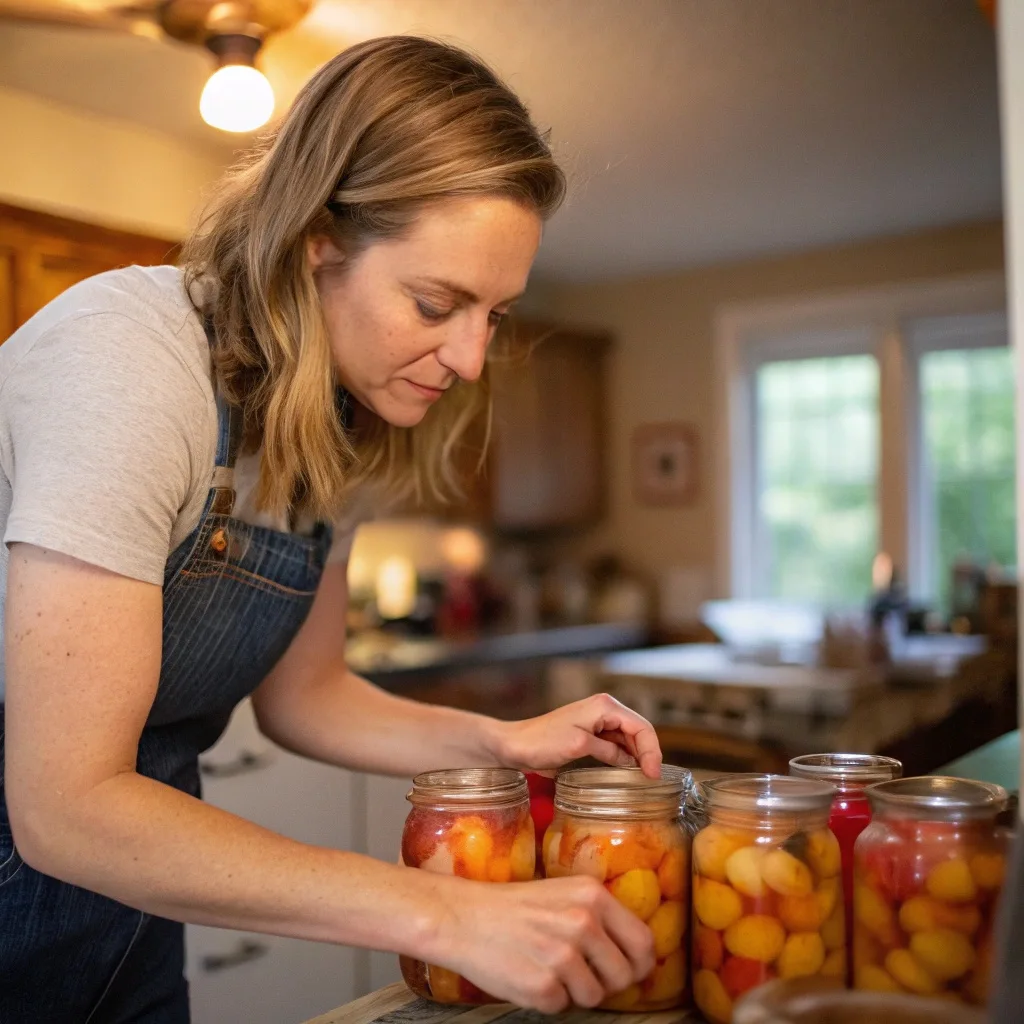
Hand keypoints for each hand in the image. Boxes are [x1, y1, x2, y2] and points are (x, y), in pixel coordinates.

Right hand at [436, 874, 655, 1011]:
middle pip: (624, 976)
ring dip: (574, 991)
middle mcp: (583, 923)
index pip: (644, 942)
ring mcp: (563, 956)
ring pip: (594, 997)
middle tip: (580, 972)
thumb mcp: (563, 893)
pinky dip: (548, 999)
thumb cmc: (514, 907)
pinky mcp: (542, 986)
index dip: (639, 963)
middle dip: (606, 982)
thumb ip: (599, 916)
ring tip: (547, 968)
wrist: (464, 917)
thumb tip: (635, 953)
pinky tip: (529, 974)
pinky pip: (562, 1007)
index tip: (628, 970)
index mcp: (592, 895)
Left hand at [495, 693, 661, 778]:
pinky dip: (624, 756)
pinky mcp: (589, 733)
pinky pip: (615, 743)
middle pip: (638, 731)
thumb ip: (609, 750)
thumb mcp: (579, 746)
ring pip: (628, 738)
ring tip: (643, 779)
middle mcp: (604, 709)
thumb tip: (630, 762)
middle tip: (651, 780)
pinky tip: (626, 771)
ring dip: (637, 755)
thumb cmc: (542, 742)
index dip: (652, 751)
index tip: (653, 776)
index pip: (641, 727)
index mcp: (605, 706)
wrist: (514, 744)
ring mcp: (597, 721)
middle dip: (648, 753)